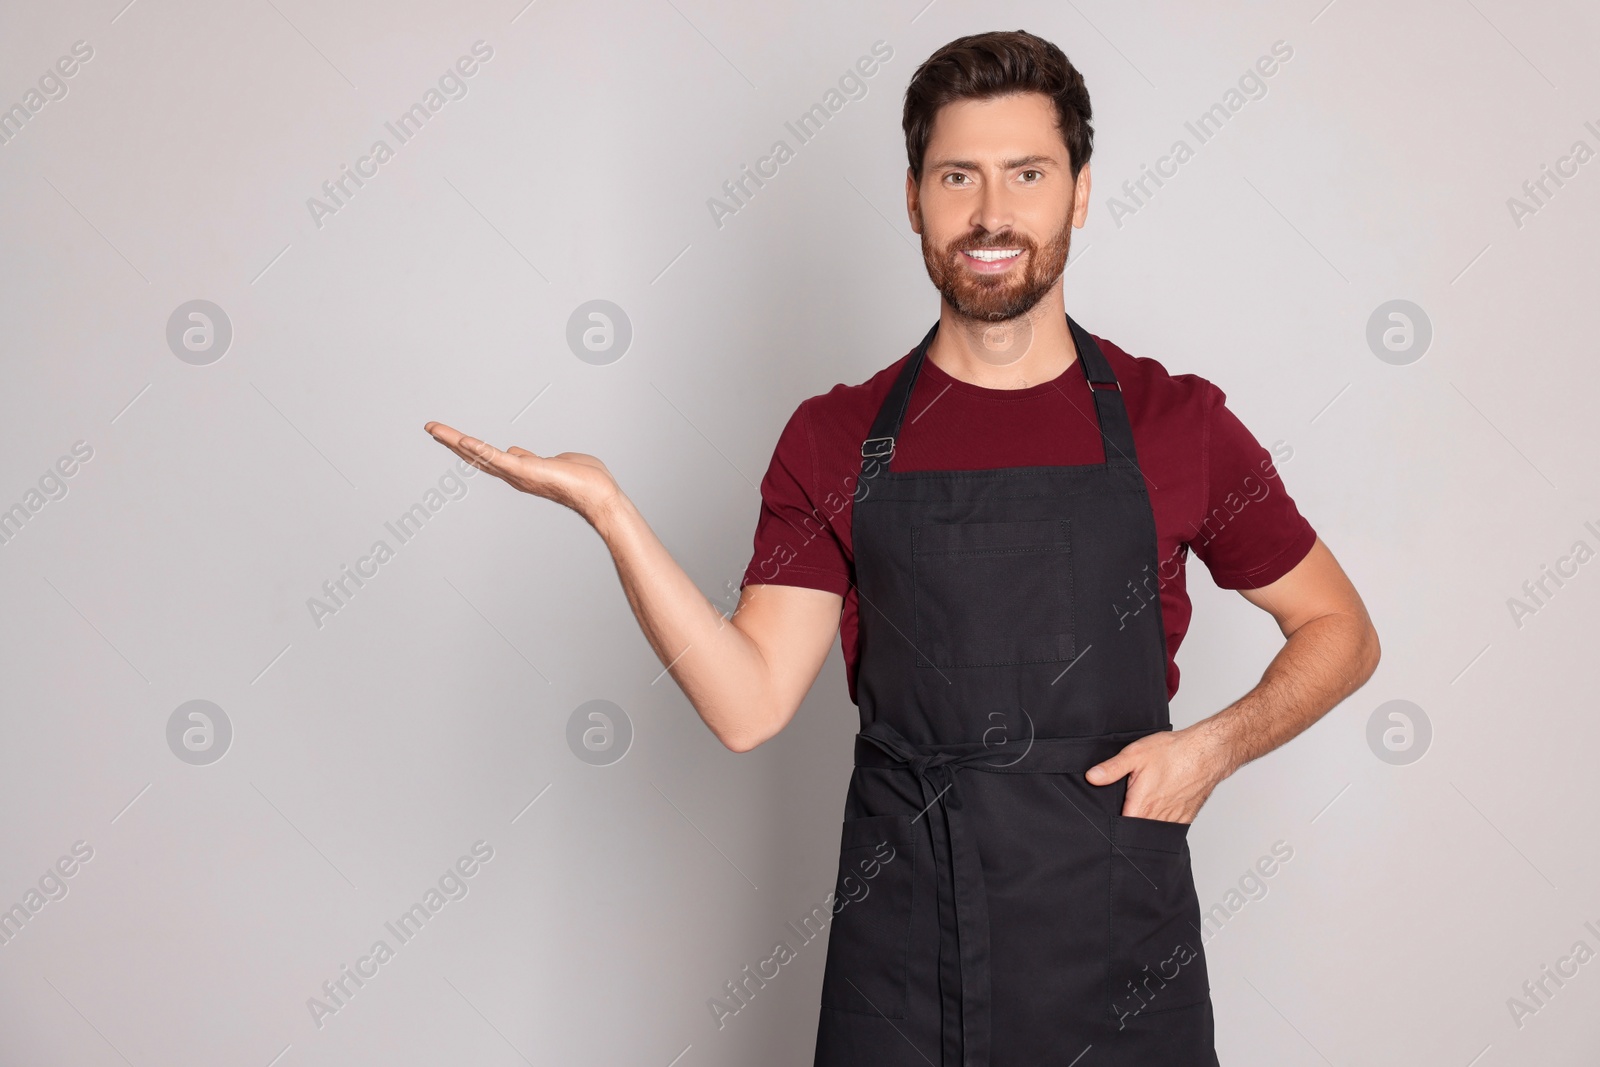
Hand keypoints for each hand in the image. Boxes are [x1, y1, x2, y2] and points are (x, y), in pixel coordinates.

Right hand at [424, 421, 620, 522]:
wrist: (599, 495)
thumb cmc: (583, 481)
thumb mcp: (550, 462)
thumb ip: (528, 458)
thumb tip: (513, 450)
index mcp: (519, 471)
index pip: (486, 456)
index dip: (466, 446)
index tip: (449, 435)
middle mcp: (513, 475)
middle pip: (475, 455)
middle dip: (451, 442)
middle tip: (430, 428)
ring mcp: (517, 474)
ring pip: (480, 455)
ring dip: (455, 442)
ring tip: (435, 430)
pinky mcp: (524, 471)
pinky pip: (496, 459)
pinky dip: (479, 450)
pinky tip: (462, 440)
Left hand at [1084, 723, 1232, 823]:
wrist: (1206, 752)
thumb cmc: (1173, 752)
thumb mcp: (1135, 755)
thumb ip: (1111, 769)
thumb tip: (1092, 777)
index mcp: (1142, 805)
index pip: (1121, 829)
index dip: (1112, 828)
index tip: (1104, 823)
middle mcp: (1157, 817)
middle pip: (1137, 832)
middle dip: (1127, 829)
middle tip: (1120, 817)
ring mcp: (1173, 819)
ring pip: (1153, 831)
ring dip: (1144, 826)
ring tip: (1138, 813)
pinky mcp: (1185, 817)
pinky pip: (1169, 828)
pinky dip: (1160, 824)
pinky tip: (1156, 812)